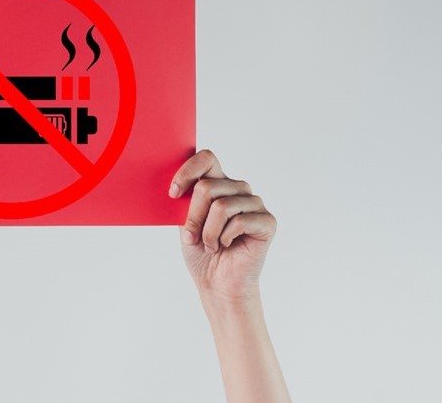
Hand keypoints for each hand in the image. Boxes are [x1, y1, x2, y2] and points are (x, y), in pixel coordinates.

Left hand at [169, 150, 276, 303]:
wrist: (216, 282)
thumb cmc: (200, 251)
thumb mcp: (184, 220)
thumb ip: (185, 198)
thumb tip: (176, 183)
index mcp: (219, 183)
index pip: (206, 158)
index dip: (187, 171)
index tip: (173, 193)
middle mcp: (238, 189)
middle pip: (207, 186)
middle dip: (193, 217)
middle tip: (193, 237)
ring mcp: (255, 204)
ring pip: (221, 206)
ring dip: (208, 232)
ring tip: (211, 244)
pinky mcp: (267, 222)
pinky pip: (239, 221)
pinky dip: (225, 238)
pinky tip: (227, 246)